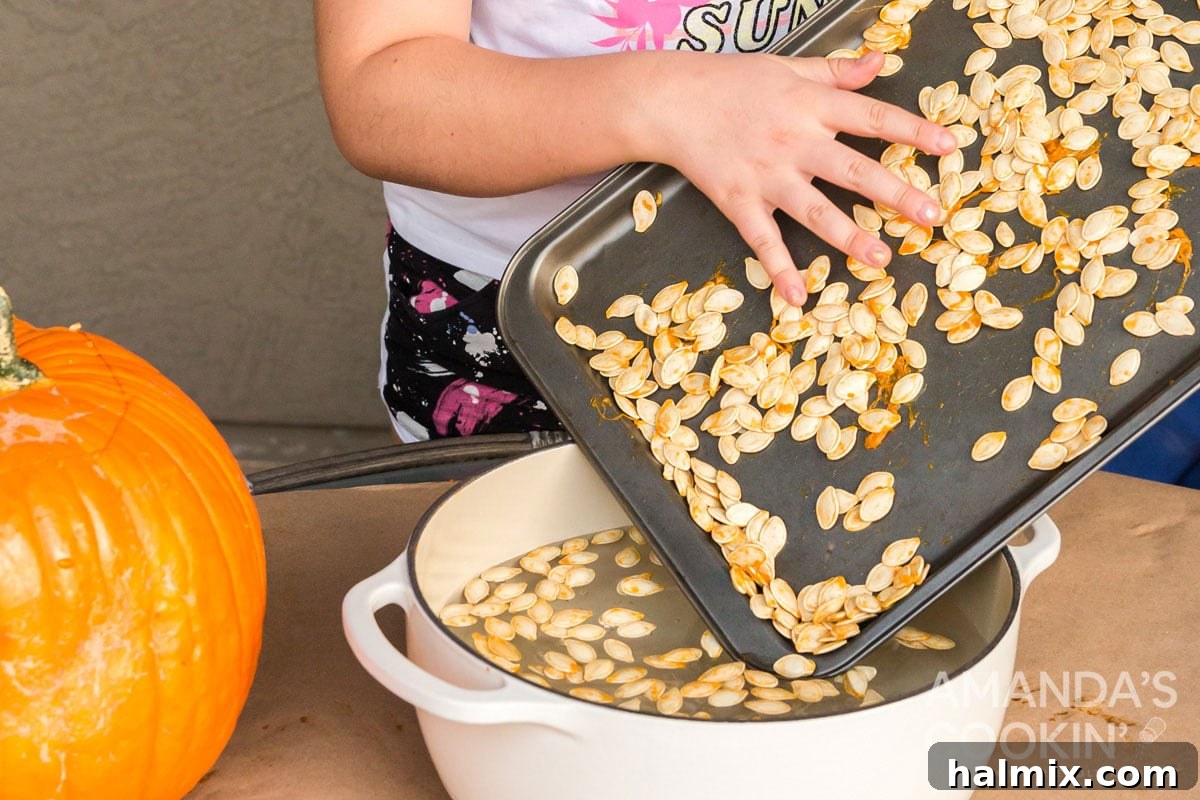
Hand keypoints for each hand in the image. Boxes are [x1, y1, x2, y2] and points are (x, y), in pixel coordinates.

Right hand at [644, 49, 956, 305]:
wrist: (670, 100)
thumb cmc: (729, 81)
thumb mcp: (788, 66)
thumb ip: (836, 71)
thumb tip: (879, 63)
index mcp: (811, 104)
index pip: (873, 117)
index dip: (913, 132)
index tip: (950, 148)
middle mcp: (795, 141)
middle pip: (855, 169)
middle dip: (896, 194)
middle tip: (933, 217)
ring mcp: (767, 175)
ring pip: (815, 210)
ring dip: (849, 237)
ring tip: (881, 259)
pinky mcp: (737, 201)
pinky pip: (762, 240)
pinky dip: (779, 270)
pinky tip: (797, 297)